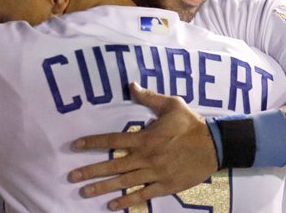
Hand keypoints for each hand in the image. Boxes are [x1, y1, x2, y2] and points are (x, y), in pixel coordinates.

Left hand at [68, 82, 217, 210]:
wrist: (213, 146)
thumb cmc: (191, 124)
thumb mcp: (171, 104)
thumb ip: (149, 97)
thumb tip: (131, 85)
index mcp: (145, 137)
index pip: (112, 140)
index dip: (92, 143)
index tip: (75, 146)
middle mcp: (146, 156)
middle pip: (113, 164)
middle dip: (90, 171)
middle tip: (72, 177)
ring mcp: (154, 173)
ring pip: (123, 181)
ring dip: (103, 187)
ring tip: (85, 192)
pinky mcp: (164, 186)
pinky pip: (142, 194)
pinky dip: (127, 201)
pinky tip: (113, 205)